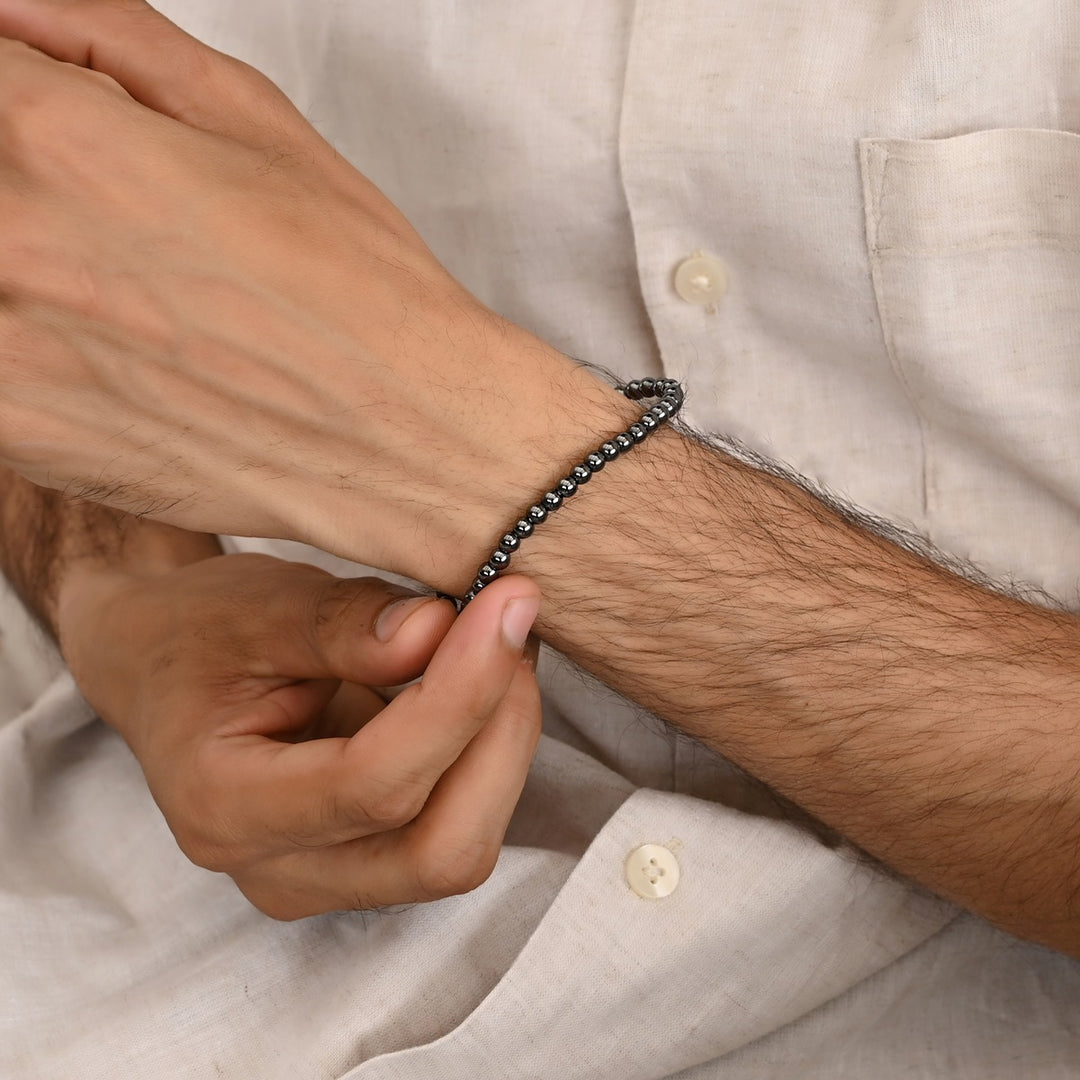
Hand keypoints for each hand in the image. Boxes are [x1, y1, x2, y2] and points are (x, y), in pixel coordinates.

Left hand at [0, 0, 627, 589]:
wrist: (404, 437)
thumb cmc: (357, 294)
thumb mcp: (258, 122)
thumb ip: (111, 38)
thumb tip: (15, 16)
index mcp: (64, 140)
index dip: (20, 104)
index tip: (62, 146)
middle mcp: (15, 239)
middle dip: (31, 192)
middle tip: (118, 235)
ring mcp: (5, 345)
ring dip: (25, 269)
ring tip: (113, 297)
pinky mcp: (17, 432)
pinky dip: (22, 348)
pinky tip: (91, 354)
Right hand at [58, 552, 541, 918]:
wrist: (164, 665)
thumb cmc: (197, 632)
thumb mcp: (255, 605)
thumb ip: (342, 625)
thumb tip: (436, 631)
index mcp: (224, 808)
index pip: (373, 786)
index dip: (458, 696)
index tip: (505, 606)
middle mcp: (278, 869)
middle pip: (437, 849)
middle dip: (499, 732)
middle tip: (513, 626)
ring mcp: (328, 876)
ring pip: (462, 846)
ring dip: (506, 741)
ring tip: (504, 644)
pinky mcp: (369, 858)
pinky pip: (460, 824)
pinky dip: (492, 751)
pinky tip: (489, 681)